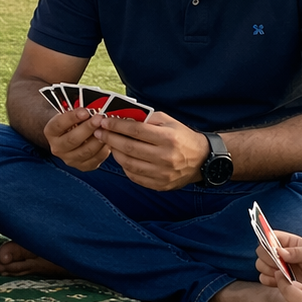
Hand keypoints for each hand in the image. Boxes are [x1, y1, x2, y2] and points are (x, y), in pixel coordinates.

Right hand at [44, 107, 108, 170]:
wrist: (71, 135)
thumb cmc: (72, 122)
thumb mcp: (71, 114)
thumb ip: (79, 113)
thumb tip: (93, 112)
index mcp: (51, 132)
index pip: (59, 124)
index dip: (72, 117)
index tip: (85, 111)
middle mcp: (57, 148)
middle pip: (73, 139)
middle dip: (88, 128)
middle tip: (99, 119)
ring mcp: (69, 159)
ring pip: (86, 151)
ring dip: (98, 139)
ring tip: (106, 129)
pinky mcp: (82, 166)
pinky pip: (95, 159)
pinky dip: (104, 149)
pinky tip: (107, 140)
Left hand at [91, 111, 207, 190]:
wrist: (202, 160)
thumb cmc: (182, 137)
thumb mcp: (168, 122)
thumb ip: (146, 118)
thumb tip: (122, 116)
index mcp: (168, 138)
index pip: (135, 131)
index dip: (116, 126)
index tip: (104, 121)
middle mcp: (165, 157)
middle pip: (129, 148)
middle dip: (110, 138)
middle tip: (99, 132)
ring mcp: (162, 173)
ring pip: (129, 163)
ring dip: (115, 152)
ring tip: (109, 144)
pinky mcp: (160, 185)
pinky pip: (135, 176)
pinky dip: (124, 166)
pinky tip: (121, 157)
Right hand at [256, 230, 301, 290]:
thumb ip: (296, 252)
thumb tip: (280, 252)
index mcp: (287, 242)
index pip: (268, 236)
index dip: (266, 241)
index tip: (273, 250)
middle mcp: (280, 253)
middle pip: (261, 251)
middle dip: (268, 259)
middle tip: (280, 265)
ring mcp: (277, 266)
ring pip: (260, 265)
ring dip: (268, 270)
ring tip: (283, 274)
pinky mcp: (277, 279)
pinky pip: (263, 279)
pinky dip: (268, 280)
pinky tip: (281, 281)